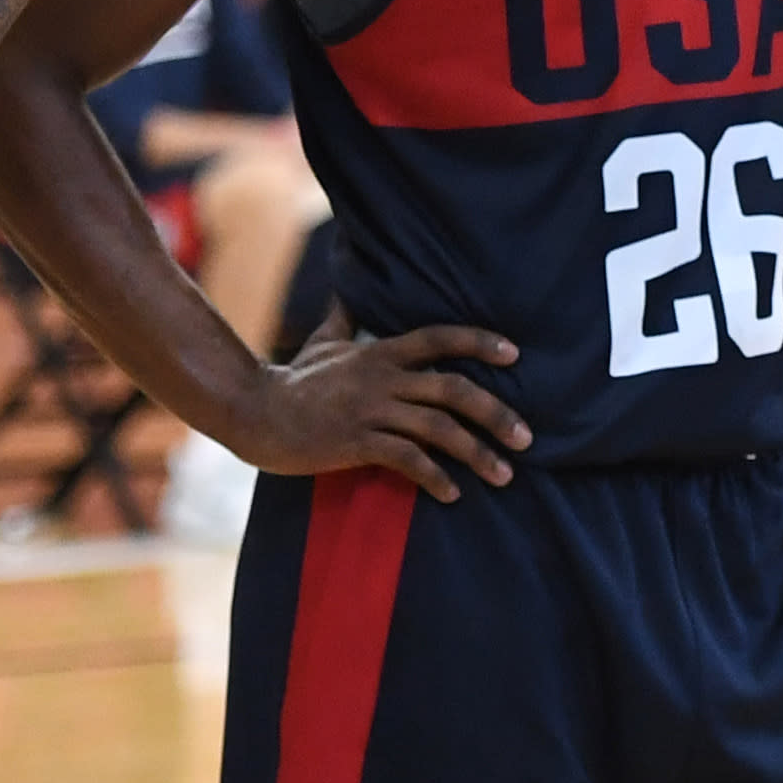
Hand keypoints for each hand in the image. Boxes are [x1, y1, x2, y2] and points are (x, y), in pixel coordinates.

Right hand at [219, 321, 529, 504]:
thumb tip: (350, 289)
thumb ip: (346, 317)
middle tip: (527, 437)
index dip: (479, 342)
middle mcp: (382, 378)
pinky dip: (434, 477)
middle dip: (496, 412)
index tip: (515, 354)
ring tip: (505, 475)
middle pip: (453, 389)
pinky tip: (452, 493)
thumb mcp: (324, 342)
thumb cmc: (294, 380)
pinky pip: (407, 459)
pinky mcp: (356, 442)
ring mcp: (371, 410)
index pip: (439, 338)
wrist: (255, 411)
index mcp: (381, 352)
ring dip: (477, 452)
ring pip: (438, 429)